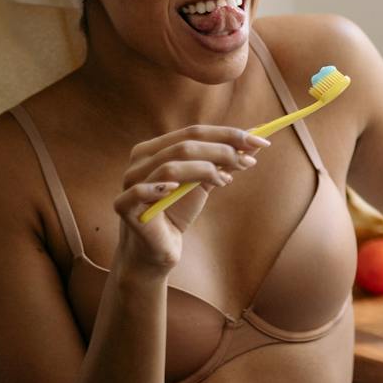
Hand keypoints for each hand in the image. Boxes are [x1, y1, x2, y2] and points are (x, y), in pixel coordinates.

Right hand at [111, 125, 270, 274]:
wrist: (158, 250)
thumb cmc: (178, 212)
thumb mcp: (204, 184)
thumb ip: (222, 163)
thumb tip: (254, 143)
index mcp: (155, 149)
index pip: (193, 133)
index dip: (227, 134)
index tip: (259, 141)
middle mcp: (140, 161)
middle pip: (185, 145)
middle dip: (223, 150)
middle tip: (250, 160)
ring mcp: (129, 182)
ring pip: (170, 166)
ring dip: (206, 170)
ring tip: (227, 180)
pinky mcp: (124, 206)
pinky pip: (140, 191)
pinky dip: (160, 187)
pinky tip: (177, 189)